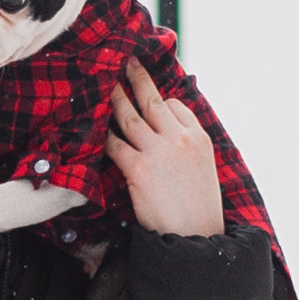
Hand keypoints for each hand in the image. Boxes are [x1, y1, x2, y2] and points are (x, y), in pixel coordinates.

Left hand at [104, 61, 222, 236]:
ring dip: (115, 100)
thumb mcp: (203, 170)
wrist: (195, 237)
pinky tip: (95, 128)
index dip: (160, 101)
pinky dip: (104, 135)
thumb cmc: (198, 210)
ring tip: (106, 86)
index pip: (176, 106)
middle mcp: (180, 139)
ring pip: (130, 117)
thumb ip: (186, 149)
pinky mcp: (138, 169)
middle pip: (152, 101)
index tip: (149, 97)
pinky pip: (114, 144)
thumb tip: (166, 138)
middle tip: (126, 62)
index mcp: (199, 138)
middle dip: (137, 79)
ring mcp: (158, 152)